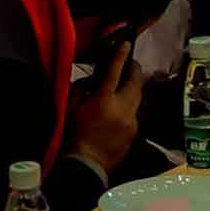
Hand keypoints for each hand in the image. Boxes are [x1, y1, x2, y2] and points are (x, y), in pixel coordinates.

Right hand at [70, 38, 148, 174]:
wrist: (88, 166)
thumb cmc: (75, 136)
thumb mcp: (71, 109)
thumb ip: (81, 90)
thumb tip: (92, 80)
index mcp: (104, 100)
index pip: (115, 71)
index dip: (120, 55)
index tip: (126, 44)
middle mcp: (123, 108)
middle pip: (136, 82)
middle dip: (135, 70)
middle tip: (131, 64)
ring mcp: (132, 121)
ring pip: (138, 98)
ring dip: (133, 89)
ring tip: (127, 85)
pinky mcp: (135, 132)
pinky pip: (135, 113)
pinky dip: (129, 107)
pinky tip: (121, 111)